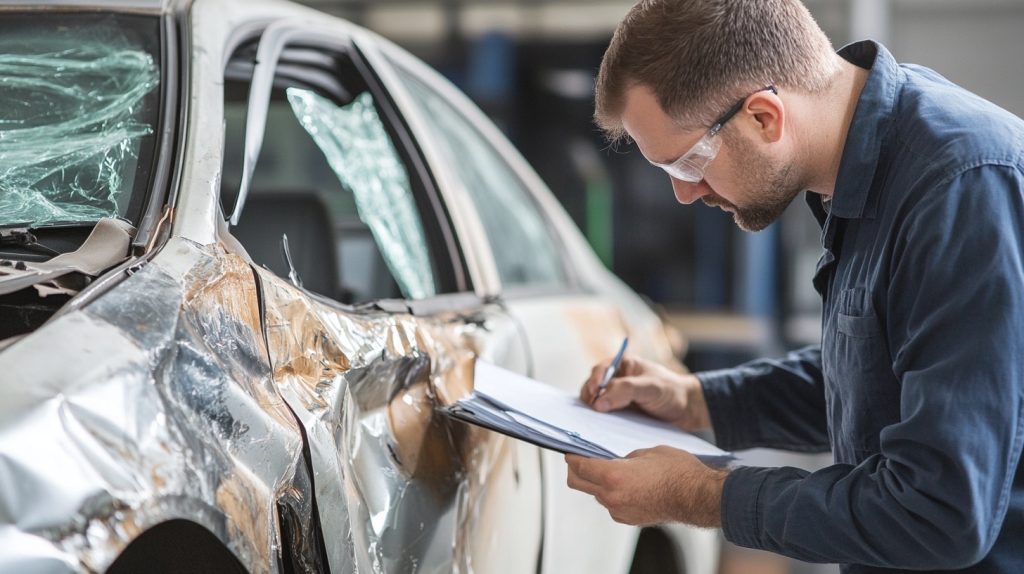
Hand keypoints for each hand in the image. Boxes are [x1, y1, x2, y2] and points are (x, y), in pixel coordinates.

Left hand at [565, 446, 726, 526]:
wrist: (698, 496)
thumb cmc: (678, 471)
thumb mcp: (647, 452)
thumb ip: (624, 457)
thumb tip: (615, 461)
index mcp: (613, 476)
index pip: (579, 467)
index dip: (571, 457)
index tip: (570, 451)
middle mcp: (612, 496)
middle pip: (578, 483)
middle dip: (575, 470)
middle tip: (581, 460)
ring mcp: (619, 511)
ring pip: (595, 494)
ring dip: (597, 483)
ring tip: (612, 471)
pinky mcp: (629, 519)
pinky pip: (611, 504)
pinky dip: (612, 493)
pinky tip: (627, 484)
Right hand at [580, 356, 710, 431]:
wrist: (686, 410)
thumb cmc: (671, 392)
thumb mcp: (650, 387)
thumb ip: (625, 390)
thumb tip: (598, 402)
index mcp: (623, 365)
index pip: (600, 370)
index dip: (594, 381)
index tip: (594, 394)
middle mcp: (616, 379)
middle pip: (592, 387)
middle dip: (590, 397)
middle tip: (594, 410)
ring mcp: (616, 397)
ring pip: (595, 402)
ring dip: (593, 410)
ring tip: (595, 421)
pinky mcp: (618, 412)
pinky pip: (604, 416)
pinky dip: (600, 420)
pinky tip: (602, 428)